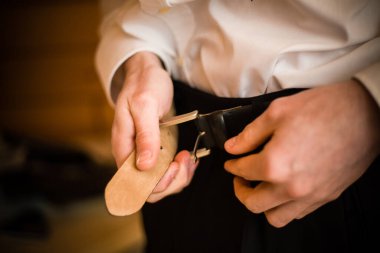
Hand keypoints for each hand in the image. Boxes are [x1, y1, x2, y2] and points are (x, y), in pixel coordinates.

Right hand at [112, 51, 196, 201]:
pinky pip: (167, 170)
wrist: (147, 73)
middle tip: (186, 159)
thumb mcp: (145, 105)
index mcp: (124, 147)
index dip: (157, 183)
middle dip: (173, 180)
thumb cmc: (143, 85)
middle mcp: (132, 155)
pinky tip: (187, 157)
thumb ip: (145, 136)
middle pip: (150, 188)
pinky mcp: (155, 150)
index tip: (174, 165)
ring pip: (160, 182)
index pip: (135, 183)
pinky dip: (180, 168)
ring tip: (189, 158)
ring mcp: (144, 154)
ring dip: (179, 176)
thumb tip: (145, 165)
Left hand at [224, 80, 379, 227]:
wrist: (365, 112)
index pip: (242, 171)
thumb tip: (233, 146)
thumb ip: (250, 134)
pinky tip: (284, 189)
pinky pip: (298, 213)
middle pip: (254, 203)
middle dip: (241, 191)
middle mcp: (292, 186)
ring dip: (263, 205)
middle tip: (240, 179)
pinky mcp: (327, 196)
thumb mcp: (277, 112)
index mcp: (275, 164)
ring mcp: (311, 195)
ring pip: (276, 217)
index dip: (232, 165)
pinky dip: (285, 206)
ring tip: (262, 188)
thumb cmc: (325, 109)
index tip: (231, 162)